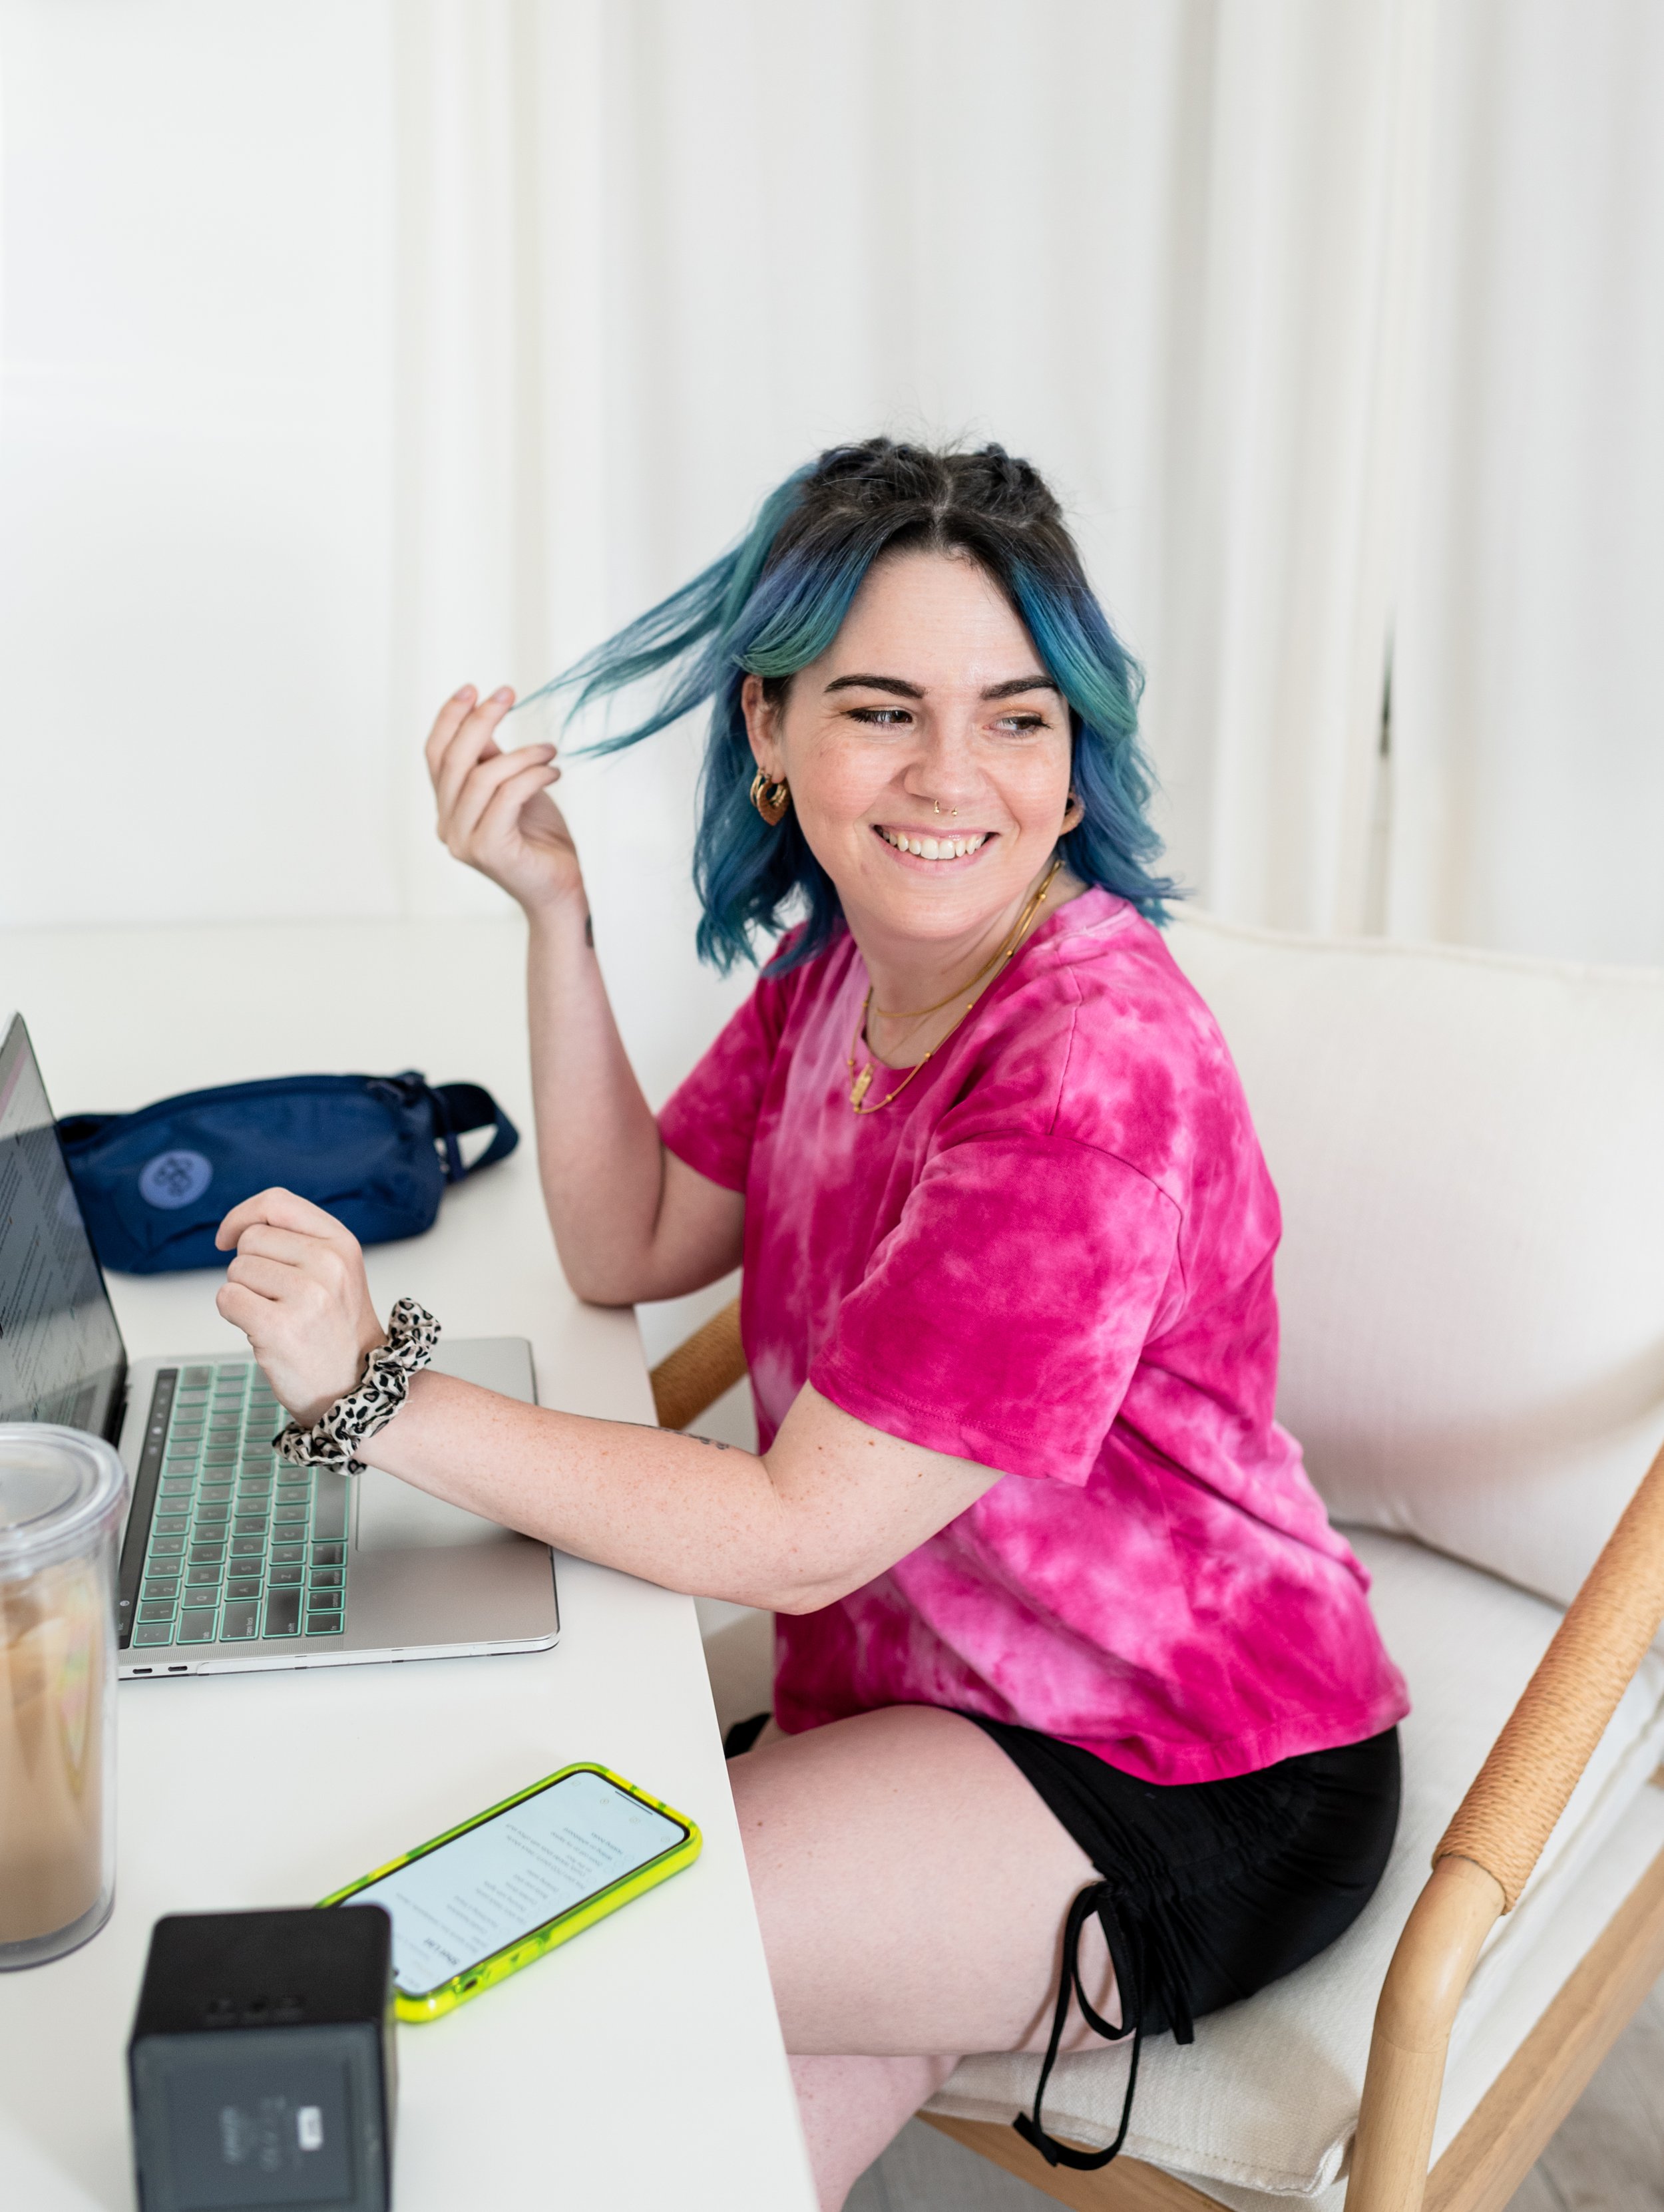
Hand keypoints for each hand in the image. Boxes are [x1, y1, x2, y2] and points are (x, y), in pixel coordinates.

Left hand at [214, 1190, 387, 1425]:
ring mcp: (307, 1296)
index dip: (242, 1216)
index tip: (228, 1237)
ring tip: (276, 1315)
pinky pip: (227, 1299)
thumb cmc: (336, 1330)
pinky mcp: (279, 1328)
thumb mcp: (336, 1271)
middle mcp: (329, 1264)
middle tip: (278, 1297)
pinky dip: (234, 1315)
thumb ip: (299, 1240)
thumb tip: (241, 1226)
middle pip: (251, 1239)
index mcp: (342, 1243)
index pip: (276, 1203)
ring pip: (236, 1270)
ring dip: (244, 1293)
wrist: (354, 1386)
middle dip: (250, 1267)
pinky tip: (262, 1330)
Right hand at [426, 683, 582, 915]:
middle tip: (508, 692)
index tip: (473, 688)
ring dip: (521, 754)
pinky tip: (554, 771)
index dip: (449, 718)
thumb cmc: (540, 839)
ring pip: (482, 778)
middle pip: (454, 760)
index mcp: (448, 808)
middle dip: (479, 720)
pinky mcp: (489, 850)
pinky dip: (532, 776)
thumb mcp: (514, 789)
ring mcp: (464, 841)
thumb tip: (481, 719)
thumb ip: (492, 761)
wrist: (560, 890)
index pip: (435, 754)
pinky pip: (506, 797)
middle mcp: (447, 825)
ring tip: (550, 748)